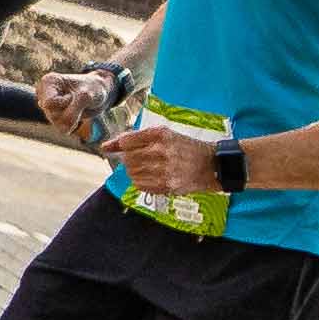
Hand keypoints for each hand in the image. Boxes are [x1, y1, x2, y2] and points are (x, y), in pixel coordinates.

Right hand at [36, 67, 121, 144]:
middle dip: (68, 112)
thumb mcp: (86, 96)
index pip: (50, 103)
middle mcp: (44, 93)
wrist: (100, 92)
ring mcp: (47, 106)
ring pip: (56, 123)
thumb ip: (74, 111)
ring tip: (78, 106)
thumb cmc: (92, 88)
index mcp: (48, 82)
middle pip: (52, 115)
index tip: (73, 95)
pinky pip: (61, 128)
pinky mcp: (53, 115)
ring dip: (72, 118)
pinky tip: (76, 112)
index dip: (65, 103)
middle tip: (78, 101)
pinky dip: (72, 122)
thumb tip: (64, 131)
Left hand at [103, 118, 221, 195]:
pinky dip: (141, 182)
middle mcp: (160, 151)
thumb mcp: (165, 134)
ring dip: (135, 171)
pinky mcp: (166, 185)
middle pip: (127, 158)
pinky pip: (140, 185)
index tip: (122, 148)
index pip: (126, 141)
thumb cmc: (186, 147)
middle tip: (141, 158)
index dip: (121, 145)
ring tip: (149, 168)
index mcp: (160, 135)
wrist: (212, 165)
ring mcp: (163, 170)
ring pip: (131, 173)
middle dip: (129, 159)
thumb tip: (106, 146)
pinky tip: (152, 176)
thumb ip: (136, 138)